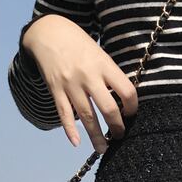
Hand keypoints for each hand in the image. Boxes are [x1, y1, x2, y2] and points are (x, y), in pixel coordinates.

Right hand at [22, 14, 137, 152]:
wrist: (48, 32)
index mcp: (104, 65)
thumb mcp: (99, 53)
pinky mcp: (56, 90)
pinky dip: (69, 130)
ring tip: (103, 149)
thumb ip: (110, 75)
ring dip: (96, 137)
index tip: (131, 113)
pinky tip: (76, 142)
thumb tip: (123, 100)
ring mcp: (71, 84)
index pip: (126, 91)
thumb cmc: (79, 44)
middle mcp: (88, 76)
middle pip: (108, 109)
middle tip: (120, 135)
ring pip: (87, 117)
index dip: (132, 107)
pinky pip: (64, 114)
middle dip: (117, 127)